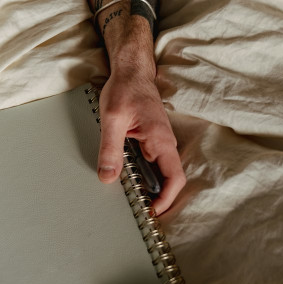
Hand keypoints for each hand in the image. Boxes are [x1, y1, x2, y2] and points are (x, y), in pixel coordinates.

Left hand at [96, 69, 185, 214]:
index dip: (166, 199)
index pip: (174, 178)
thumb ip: (111, 149)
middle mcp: (165, 143)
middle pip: (169, 179)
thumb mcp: (112, 120)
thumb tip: (107, 177)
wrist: (131, 71)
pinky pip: (153, 162)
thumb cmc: (125, 89)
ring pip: (161, 172)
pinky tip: (130, 179)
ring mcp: (160, 141)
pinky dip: (145, 175)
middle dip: (158, 198)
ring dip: (151, 187)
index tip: (152, 211)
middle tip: (139, 210)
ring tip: (133, 200)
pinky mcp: (151, 138)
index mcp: (160, 140)